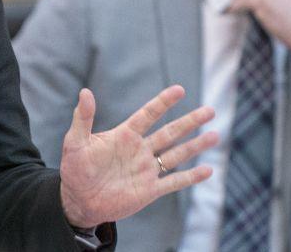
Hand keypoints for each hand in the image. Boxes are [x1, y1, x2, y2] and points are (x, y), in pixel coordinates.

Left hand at [59, 86, 216, 227]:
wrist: (79, 200)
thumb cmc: (75, 169)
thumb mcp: (76, 142)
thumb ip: (83, 118)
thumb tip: (85, 92)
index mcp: (124, 135)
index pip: (148, 115)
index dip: (163, 102)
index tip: (179, 90)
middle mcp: (140, 150)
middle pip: (170, 132)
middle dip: (190, 121)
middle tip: (210, 110)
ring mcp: (146, 169)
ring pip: (177, 154)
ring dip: (195, 146)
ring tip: (215, 135)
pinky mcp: (149, 190)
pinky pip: (174, 181)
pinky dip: (190, 177)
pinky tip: (208, 171)